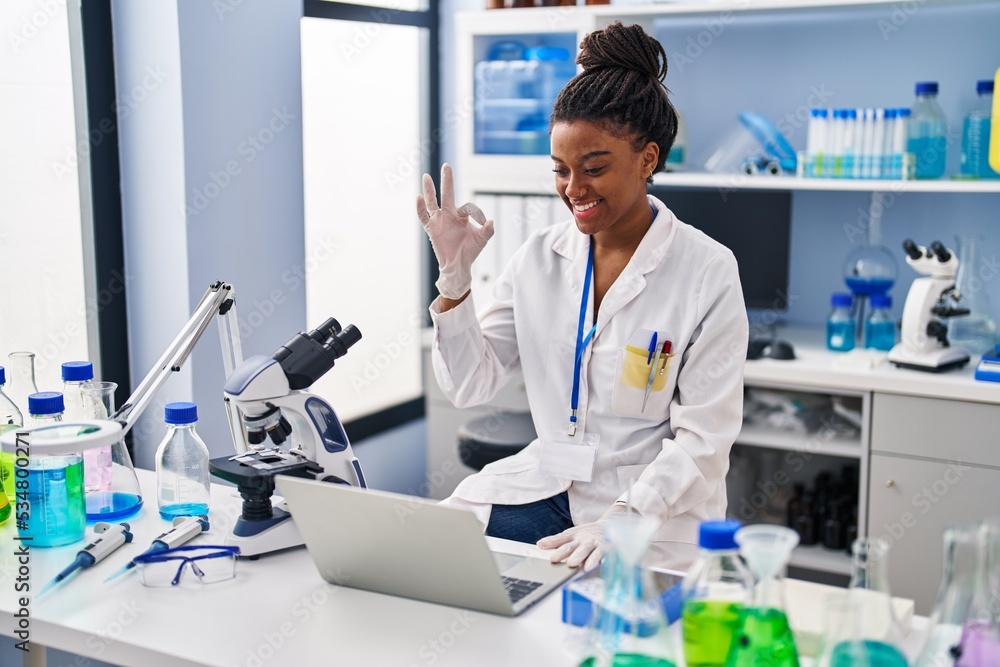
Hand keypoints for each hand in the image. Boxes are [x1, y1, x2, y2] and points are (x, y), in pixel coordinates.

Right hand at [416, 163, 494, 299]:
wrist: (458, 265)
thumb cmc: (470, 251)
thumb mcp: (482, 240)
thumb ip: (487, 231)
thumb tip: (490, 221)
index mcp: (462, 215)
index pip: (468, 207)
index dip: (476, 212)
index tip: (483, 223)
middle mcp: (450, 214)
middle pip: (447, 193)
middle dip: (447, 180)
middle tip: (447, 165)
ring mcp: (439, 220)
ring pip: (433, 202)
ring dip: (429, 190)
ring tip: (426, 176)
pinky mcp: (431, 228)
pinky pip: (423, 216)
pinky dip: (420, 208)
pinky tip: (418, 198)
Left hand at [537, 522, 605, 570]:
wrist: (608, 525)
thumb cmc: (586, 534)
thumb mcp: (570, 534)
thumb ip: (556, 541)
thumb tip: (540, 544)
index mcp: (577, 539)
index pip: (567, 546)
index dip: (560, 552)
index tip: (553, 559)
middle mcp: (588, 542)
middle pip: (582, 549)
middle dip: (577, 556)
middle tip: (571, 563)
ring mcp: (600, 546)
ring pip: (596, 553)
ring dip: (592, 560)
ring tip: (586, 568)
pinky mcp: (611, 550)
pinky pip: (610, 556)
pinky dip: (607, 561)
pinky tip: (605, 567)